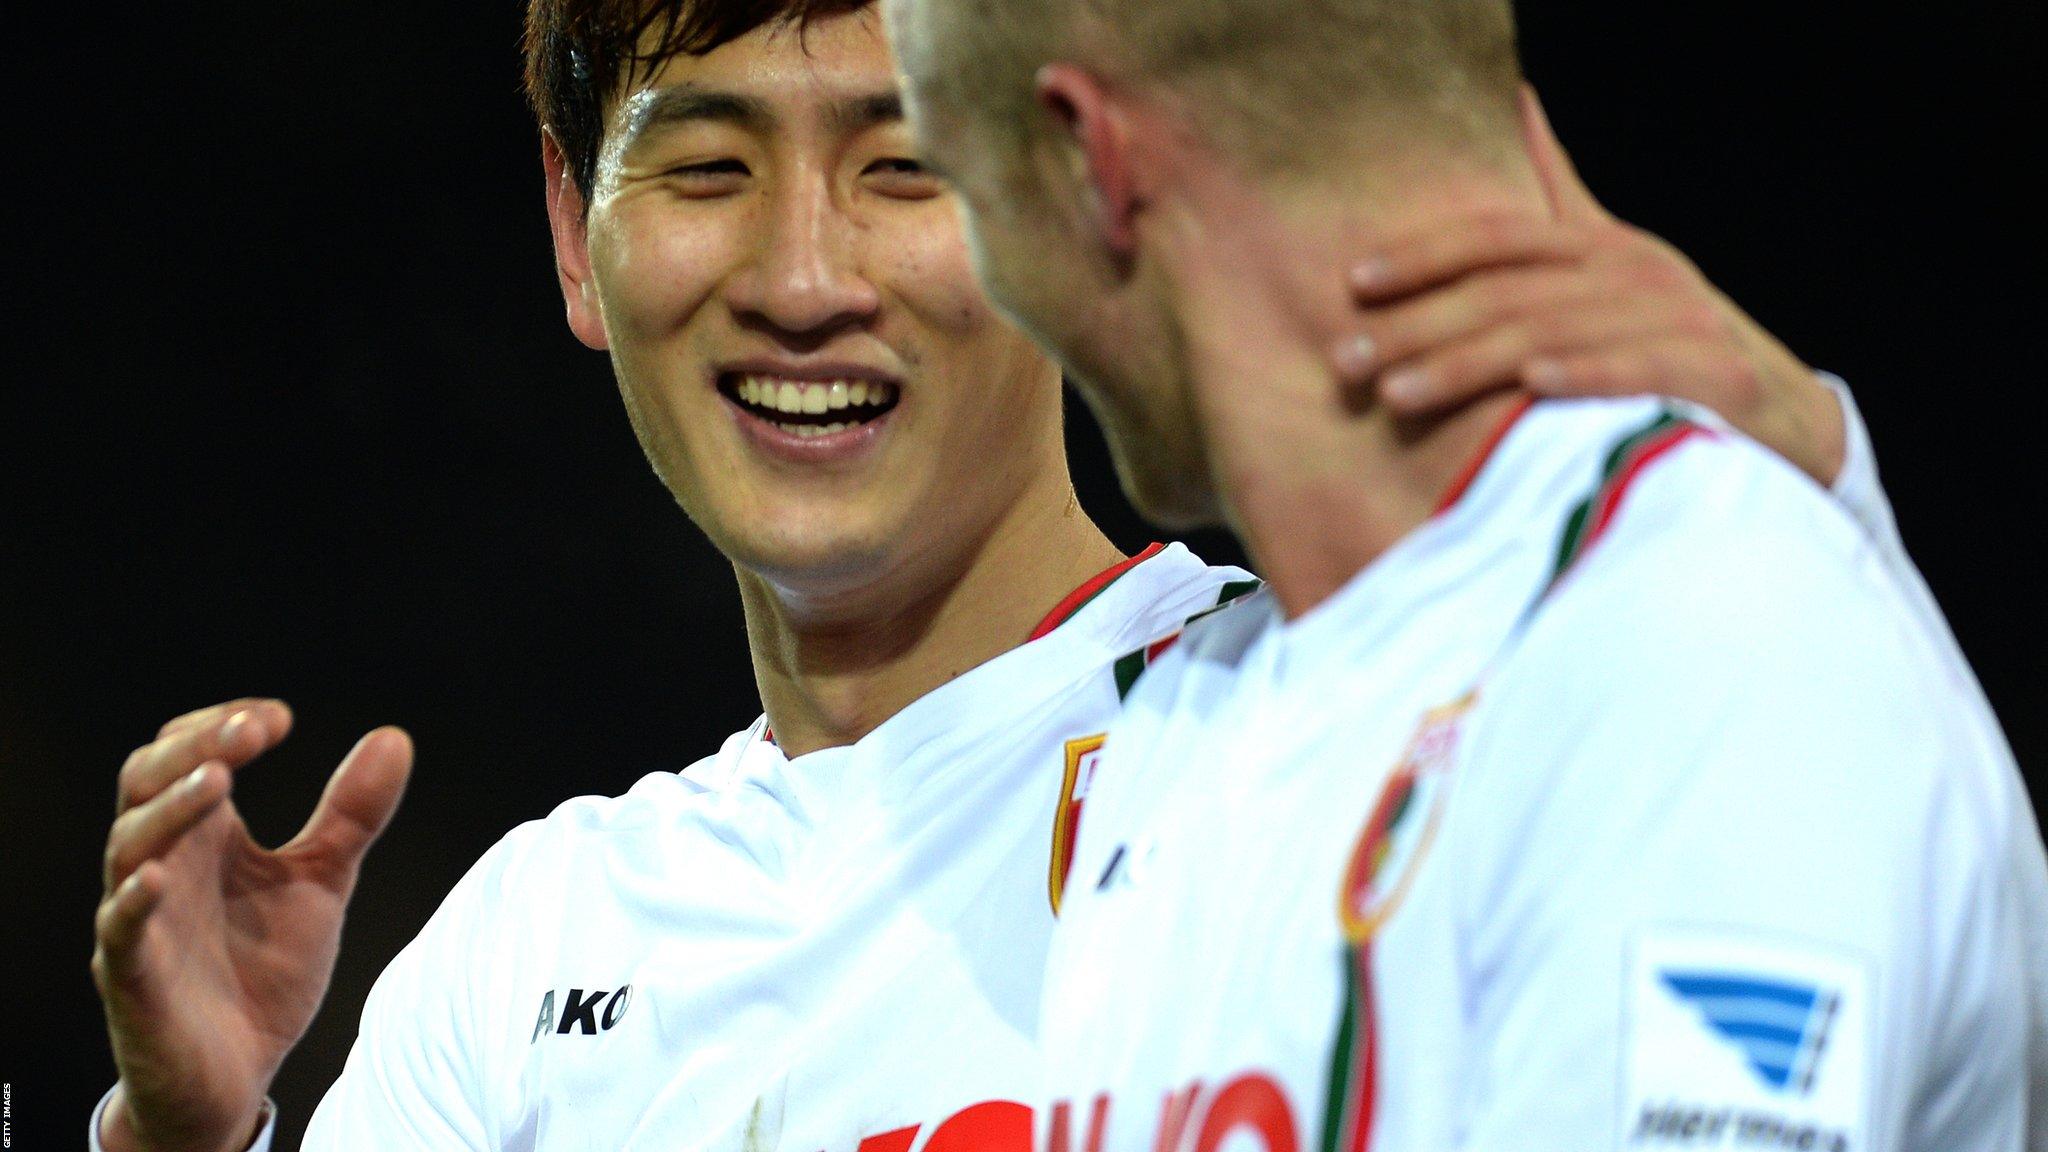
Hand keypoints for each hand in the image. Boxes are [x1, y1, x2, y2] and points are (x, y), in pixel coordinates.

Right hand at [93, 699, 411, 1151]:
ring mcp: (143, 919)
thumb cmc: (263, 970)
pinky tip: (159, 877)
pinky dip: (134, 902)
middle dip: (194, 749)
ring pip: (129, 846)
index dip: (222, 725)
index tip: (279, 719)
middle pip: (147, 783)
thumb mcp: (320, 882)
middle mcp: (163, 864)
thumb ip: (352, 815)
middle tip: (249, 731)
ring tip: (218, 780)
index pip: (186, 753)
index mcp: (203, 836)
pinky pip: (120, 932)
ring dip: (171, 810)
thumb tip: (394, 737)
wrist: (238, 1073)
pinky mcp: (132, 977)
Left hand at [1326, 86, 1846, 485]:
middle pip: (1509, 292)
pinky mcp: (1717, 377)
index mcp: (1603, 249)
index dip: (1424, 253)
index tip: (1354, 282)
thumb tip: (1519, 104)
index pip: (1500, 237)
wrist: (1786, 424)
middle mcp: (1639, 275)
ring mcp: (1682, 322)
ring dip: (1469, 364)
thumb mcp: (1613, 269)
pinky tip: (1528, 385)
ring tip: (1398, 394)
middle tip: (1348, 363)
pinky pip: (1639, 371)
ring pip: (1555, 334)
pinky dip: (1583, 375)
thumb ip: (1559, 197)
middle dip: (1418, 327)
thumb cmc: (1671, 347)